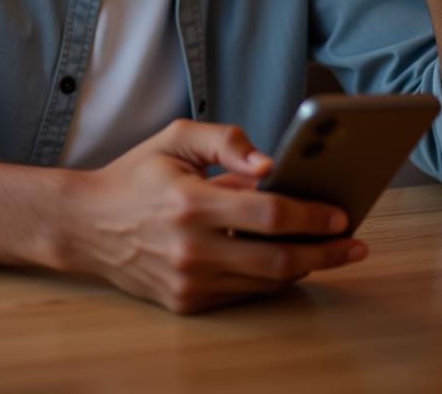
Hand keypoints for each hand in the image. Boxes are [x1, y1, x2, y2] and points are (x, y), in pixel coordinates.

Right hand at [64, 119, 365, 313]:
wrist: (87, 224)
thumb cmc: (135, 176)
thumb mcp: (175, 138)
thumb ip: (225, 140)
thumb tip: (270, 164)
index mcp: (191, 203)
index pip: (271, 214)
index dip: (313, 215)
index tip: (341, 214)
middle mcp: (193, 248)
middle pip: (280, 259)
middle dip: (326, 253)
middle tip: (354, 245)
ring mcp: (190, 281)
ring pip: (267, 282)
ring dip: (304, 268)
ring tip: (328, 252)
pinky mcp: (187, 303)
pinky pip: (244, 294)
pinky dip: (270, 279)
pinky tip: (286, 262)